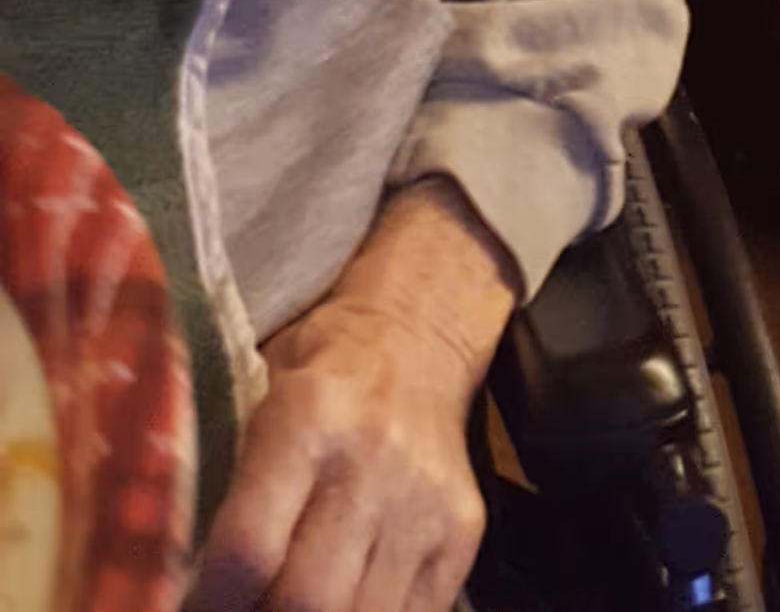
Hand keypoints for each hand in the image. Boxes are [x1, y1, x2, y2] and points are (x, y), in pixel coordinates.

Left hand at [188, 180, 513, 611]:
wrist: (417, 335)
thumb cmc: (316, 371)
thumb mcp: (257, 399)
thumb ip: (229, 485)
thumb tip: (176, 575)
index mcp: (307, 416)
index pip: (248, 549)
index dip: (208, 603)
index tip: (190, 608)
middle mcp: (371, 461)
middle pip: (306, 599)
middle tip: (239, 610)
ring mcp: (423, 503)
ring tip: (282, 604)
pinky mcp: (463, 533)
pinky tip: (335, 602)